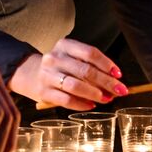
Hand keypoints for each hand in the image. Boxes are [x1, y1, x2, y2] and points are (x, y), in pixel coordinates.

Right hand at [9, 39, 126, 109]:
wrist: (32, 75)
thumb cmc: (61, 67)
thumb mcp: (72, 58)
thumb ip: (91, 67)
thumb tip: (115, 82)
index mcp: (64, 45)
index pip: (89, 53)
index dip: (107, 64)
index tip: (118, 74)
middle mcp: (54, 58)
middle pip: (85, 70)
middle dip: (106, 82)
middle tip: (120, 90)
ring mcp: (47, 75)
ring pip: (75, 85)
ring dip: (95, 93)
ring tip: (107, 99)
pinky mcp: (44, 92)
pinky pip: (66, 100)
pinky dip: (81, 104)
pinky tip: (91, 105)